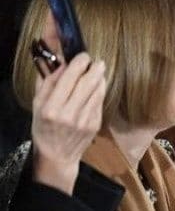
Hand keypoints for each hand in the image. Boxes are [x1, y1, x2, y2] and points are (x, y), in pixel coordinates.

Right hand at [31, 52, 105, 194]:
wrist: (57, 155)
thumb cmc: (44, 126)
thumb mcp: (37, 104)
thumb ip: (48, 82)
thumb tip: (63, 63)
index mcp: (51, 107)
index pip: (69, 79)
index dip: (79, 64)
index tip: (83, 55)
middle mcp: (69, 114)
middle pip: (87, 84)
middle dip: (94, 68)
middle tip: (96, 61)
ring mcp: (85, 120)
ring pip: (97, 92)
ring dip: (100, 78)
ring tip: (98, 70)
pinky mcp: (95, 125)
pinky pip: (100, 102)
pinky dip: (100, 91)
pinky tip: (97, 86)